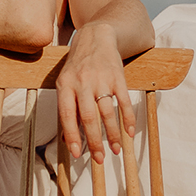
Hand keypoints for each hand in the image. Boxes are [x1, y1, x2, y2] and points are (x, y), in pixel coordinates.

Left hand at [57, 22, 133, 159]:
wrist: (95, 36)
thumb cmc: (78, 65)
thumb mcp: (65, 82)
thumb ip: (67, 107)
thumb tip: (69, 138)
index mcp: (65, 85)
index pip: (67, 115)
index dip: (73, 136)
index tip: (78, 154)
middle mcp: (82, 82)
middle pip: (89, 117)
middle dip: (94, 141)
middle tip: (100, 159)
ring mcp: (101, 79)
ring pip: (107, 112)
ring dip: (113, 134)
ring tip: (116, 150)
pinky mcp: (118, 76)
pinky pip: (124, 101)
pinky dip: (128, 119)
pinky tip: (130, 132)